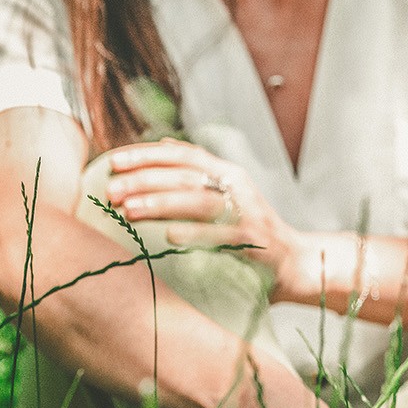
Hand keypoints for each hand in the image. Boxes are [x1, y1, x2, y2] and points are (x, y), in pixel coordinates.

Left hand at [104, 139, 298, 281]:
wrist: (295, 262)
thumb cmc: (250, 230)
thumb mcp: (227, 193)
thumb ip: (198, 171)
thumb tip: (161, 144)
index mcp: (229, 174)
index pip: (185, 156)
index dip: (148, 155)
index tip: (113, 161)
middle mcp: (239, 188)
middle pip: (188, 176)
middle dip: (146, 180)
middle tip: (112, 189)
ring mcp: (248, 214)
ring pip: (201, 202)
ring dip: (163, 203)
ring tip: (129, 210)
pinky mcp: (255, 242)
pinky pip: (222, 236)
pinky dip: (196, 234)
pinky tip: (170, 237)